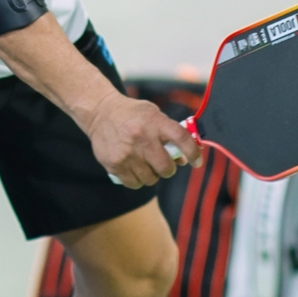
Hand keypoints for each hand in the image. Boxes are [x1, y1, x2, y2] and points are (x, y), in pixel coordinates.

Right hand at [84, 93, 201, 188]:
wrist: (100, 113)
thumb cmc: (132, 115)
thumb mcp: (153, 114)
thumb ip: (170, 133)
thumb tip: (183, 158)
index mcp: (155, 122)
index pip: (181, 138)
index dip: (193, 153)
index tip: (197, 162)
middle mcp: (142, 138)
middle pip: (166, 168)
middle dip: (168, 169)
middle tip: (163, 164)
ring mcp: (127, 153)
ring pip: (151, 179)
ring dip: (152, 174)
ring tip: (145, 164)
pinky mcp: (115, 164)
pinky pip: (134, 184)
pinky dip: (137, 180)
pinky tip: (134, 169)